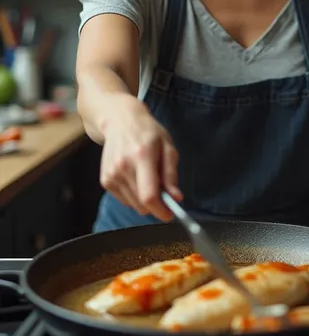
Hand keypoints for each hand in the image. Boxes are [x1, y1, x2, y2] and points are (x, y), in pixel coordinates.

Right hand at [99, 94, 182, 220]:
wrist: (120, 120)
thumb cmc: (148, 132)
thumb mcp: (167, 146)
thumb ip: (171, 173)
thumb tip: (176, 198)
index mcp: (142, 156)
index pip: (149, 195)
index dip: (161, 210)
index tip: (170, 214)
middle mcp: (123, 167)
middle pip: (141, 204)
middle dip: (156, 205)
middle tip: (163, 192)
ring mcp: (111, 174)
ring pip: (133, 205)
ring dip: (144, 200)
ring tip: (148, 179)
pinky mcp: (105, 180)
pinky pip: (124, 200)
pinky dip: (134, 196)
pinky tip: (136, 178)